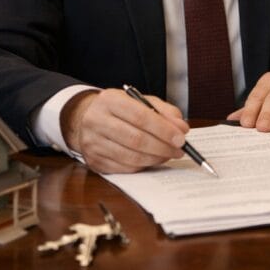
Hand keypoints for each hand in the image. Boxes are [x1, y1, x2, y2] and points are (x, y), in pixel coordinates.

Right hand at [60, 88, 188, 173]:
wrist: (87, 119)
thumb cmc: (120, 110)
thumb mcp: (141, 101)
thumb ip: (164, 112)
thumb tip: (181, 128)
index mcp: (109, 101)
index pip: (141, 116)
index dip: (164, 130)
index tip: (181, 138)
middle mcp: (96, 121)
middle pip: (136, 139)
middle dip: (162, 147)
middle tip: (179, 150)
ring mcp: (92, 143)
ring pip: (130, 156)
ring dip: (155, 158)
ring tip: (169, 155)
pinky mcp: (93, 161)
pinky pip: (124, 168)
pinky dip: (143, 166)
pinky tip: (153, 160)